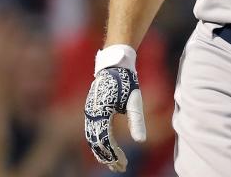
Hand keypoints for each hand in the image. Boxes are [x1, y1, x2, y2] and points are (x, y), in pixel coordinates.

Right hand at [84, 45, 146, 172]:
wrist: (114, 64)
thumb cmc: (126, 81)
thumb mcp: (134, 100)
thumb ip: (136, 121)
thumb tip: (141, 141)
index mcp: (101, 112)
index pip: (105, 140)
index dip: (114, 154)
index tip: (124, 164)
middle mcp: (91, 113)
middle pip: (96, 143)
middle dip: (107, 157)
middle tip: (120, 167)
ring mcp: (89, 112)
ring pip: (92, 138)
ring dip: (102, 152)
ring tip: (114, 162)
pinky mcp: (91, 110)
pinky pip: (92, 131)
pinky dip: (99, 142)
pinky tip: (108, 149)